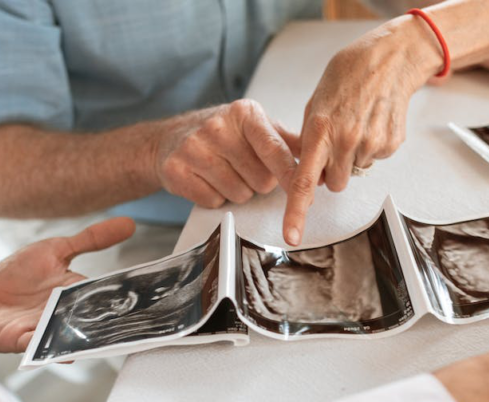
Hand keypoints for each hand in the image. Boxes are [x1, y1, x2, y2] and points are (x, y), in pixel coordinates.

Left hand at [0, 218, 135, 353]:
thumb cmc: (18, 275)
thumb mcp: (57, 249)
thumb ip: (92, 239)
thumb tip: (130, 223)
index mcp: (78, 292)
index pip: (106, 296)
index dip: (125, 298)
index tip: (147, 299)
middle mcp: (66, 313)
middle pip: (93, 321)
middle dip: (109, 324)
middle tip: (132, 325)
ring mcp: (45, 328)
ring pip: (70, 337)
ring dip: (83, 339)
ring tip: (100, 340)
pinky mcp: (22, 340)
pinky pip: (39, 348)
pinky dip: (51, 351)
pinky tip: (66, 355)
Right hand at [155, 99, 300, 208]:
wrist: (169, 138)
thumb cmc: (221, 133)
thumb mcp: (255, 125)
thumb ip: (286, 140)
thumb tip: (319, 152)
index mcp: (244, 113)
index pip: (275, 151)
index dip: (292, 176)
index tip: (304, 192)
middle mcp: (217, 127)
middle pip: (261, 180)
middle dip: (259, 182)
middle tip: (244, 168)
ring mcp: (194, 148)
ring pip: (239, 194)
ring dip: (238, 191)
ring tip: (226, 172)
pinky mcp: (176, 170)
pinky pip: (214, 201)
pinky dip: (216, 197)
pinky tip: (208, 180)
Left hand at [282, 16, 439, 245]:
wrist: (387, 61)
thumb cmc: (347, 78)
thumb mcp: (316, 106)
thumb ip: (310, 142)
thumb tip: (309, 173)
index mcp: (320, 130)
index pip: (303, 182)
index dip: (296, 212)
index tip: (292, 235)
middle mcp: (345, 140)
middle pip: (333, 184)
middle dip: (332, 173)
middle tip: (336, 145)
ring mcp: (370, 144)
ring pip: (355, 172)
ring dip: (353, 158)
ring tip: (357, 126)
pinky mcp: (390, 144)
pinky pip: (374, 160)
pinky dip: (371, 148)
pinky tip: (372, 124)